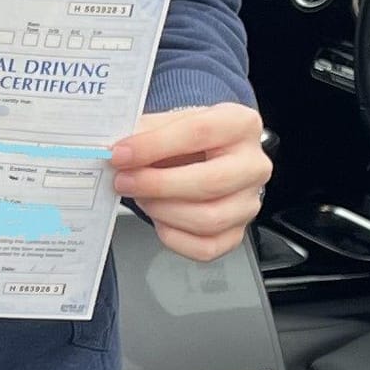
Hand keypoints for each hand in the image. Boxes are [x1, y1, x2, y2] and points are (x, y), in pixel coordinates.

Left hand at [110, 102, 272, 262]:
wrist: (209, 157)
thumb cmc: (191, 140)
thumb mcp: (172, 121)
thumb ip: (147, 132)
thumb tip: (116, 151)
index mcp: (240, 125)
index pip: (199, 133)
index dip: (154, 146)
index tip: (121, 154)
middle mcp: (253, 165)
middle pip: (209, 182)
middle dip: (157, 185)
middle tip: (124, 181)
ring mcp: (248, 203)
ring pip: (208, 219)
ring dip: (162, 211)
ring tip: (141, 197)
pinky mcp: (237, 233)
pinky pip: (205, 248)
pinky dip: (173, 236)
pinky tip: (159, 218)